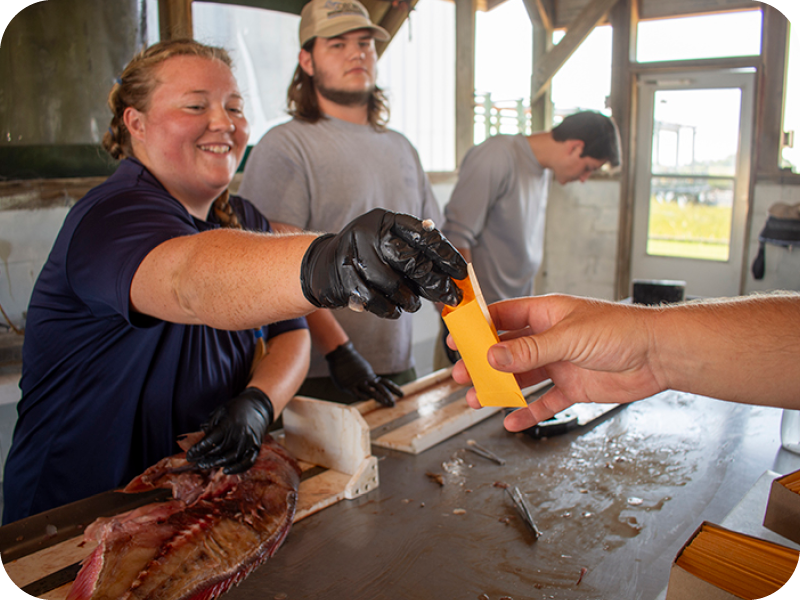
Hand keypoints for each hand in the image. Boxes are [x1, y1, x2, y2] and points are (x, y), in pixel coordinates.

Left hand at [185, 387, 273, 473]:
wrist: (259, 406)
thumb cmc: (237, 408)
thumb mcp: (221, 411)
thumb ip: (211, 424)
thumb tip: (201, 437)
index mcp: (229, 424)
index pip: (210, 441)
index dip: (198, 449)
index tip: (189, 455)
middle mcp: (239, 434)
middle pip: (219, 451)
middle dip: (205, 459)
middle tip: (196, 462)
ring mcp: (249, 442)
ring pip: (231, 459)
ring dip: (216, 464)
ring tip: (205, 466)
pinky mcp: (256, 447)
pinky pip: (247, 462)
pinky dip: (237, 469)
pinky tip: (226, 470)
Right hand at [301, 209, 467, 318]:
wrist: (322, 266)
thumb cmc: (366, 258)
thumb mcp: (390, 247)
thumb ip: (417, 256)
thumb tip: (453, 275)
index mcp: (386, 221)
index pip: (423, 235)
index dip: (445, 254)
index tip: (461, 271)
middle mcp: (369, 232)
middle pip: (411, 260)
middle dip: (435, 282)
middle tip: (451, 296)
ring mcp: (353, 254)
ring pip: (393, 284)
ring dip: (409, 299)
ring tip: (413, 304)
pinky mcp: (343, 278)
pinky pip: (374, 300)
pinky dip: (389, 309)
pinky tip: (394, 310)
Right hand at [326, 341, 402, 405]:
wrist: (341, 354)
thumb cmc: (350, 362)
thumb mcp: (361, 369)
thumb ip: (366, 377)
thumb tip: (371, 383)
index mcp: (371, 376)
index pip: (385, 383)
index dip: (394, 388)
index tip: (402, 394)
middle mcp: (367, 380)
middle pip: (381, 388)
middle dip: (388, 395)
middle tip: (394, 404)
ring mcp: (358, 383)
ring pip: (371, 390)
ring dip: (379, 396)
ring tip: (386, 402)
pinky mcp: (349, 386)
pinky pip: (357, 392)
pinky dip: (363, 396)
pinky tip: (368, 399)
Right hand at [451, 295, 665, 431]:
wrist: (658, 355)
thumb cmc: (621, 331)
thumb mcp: (567, 338)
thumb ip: (529, 350)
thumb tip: (494, 356)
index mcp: (546, 314)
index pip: (503, 317)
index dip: (478, 327)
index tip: (458, 338)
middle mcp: (550, 338)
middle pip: (507, 350)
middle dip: (483, 363)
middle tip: (461, 374)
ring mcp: (561, 363)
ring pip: (521, 377)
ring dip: (499, 388)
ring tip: (477, 399)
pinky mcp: (574, 387)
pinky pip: (545, 401)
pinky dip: (528, 412)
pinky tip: (512, 421)